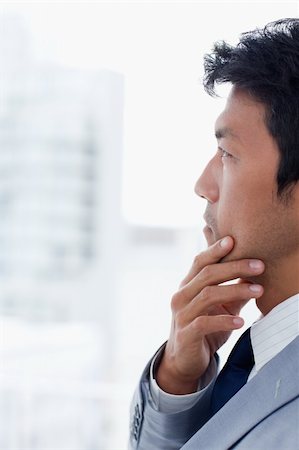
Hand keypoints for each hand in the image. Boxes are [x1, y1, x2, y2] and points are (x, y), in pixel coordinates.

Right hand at [156, 236, 264, 393]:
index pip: (199, 261)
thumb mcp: (219, 305)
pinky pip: (205, 323)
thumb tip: (254, 271)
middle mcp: (181, 296)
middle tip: (260, 266)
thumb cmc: (204, 328)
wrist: (184, 360)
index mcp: (188, 285)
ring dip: (235, 290)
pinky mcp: (186, 334)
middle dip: (235, 267)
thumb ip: (232, 287)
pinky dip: (224, 320)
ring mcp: (181, 314)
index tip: (234, 240)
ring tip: (258, 291)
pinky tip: (241, 321)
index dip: (215, 250)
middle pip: (207, 274)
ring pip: (208, 295)